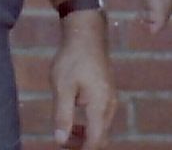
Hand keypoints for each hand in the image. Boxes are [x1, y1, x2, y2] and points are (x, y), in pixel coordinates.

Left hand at [51, 16, 115, 147]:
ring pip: (102, 127)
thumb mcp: (62, 87)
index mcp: (99, 106)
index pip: (95, 141)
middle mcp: (109, 105)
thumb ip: (62, 116)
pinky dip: (89, 122)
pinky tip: (74, 113)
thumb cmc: (72, 59)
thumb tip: (60, 141)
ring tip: (66, 129)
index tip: (63, 146)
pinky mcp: (108, 92)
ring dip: (85, 133)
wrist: (87, 33)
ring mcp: (111, 98)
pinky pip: (102, 116)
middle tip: (61, 139)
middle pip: (101, 137)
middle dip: (82, 144)